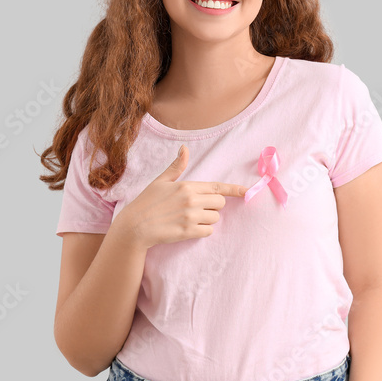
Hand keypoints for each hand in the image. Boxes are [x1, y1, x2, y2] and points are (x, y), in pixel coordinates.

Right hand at [119, 144, 247, 249]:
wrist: (134, 226)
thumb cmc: (146, 202)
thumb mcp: (160, 181)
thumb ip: (177, 166)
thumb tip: (184, 148)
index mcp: (187, 186)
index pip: (217, 187)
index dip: (235, 189)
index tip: (247, 192)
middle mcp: (191, 200)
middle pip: (220, 203)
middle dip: (212, 205)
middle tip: (196, 207)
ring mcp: (190, 216)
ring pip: (215, 218)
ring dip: (207, 219)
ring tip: (189, 218)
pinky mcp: (188, 231)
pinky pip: (208, 231)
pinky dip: (202, 230)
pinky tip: (188, 228)